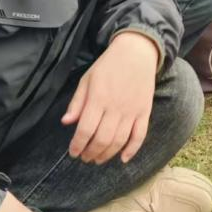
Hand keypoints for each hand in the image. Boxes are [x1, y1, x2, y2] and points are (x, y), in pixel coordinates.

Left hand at [61, 32, 159, 163]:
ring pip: (119, 140)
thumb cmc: (108, 66)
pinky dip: (132, 150)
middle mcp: (116, 107)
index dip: (78, 144)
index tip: (73, 152)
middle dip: (91, 152)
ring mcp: (132, 111)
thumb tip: (66, 122)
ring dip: (107, 154)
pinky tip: (123, 159)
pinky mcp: (145, 112)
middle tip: (84, 157)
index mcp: (98, 98)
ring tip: (98, 159)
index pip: (86, 129)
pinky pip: (140, 135)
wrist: (137, 53)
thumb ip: (77, 102)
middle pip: (102, 139)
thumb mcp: (87, 79)